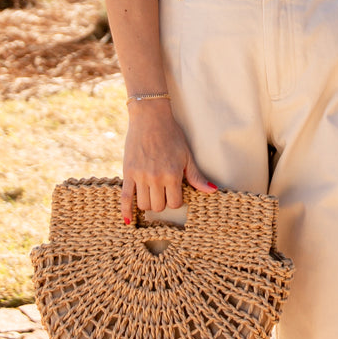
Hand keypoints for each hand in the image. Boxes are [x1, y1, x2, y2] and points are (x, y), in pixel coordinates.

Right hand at [121, 103, 215, 223]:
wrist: (150, 118)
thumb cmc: (171, 135)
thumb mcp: (186, 156)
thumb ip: (196, 176)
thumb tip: (212, 191)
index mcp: (172, 175)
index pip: (175, 203)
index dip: (176, 201)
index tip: (175, 193)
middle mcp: (156, 178)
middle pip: (158, 207)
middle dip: (162, 203)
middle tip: (163, 193)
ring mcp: (140, 176)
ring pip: (144, 205)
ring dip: (148, 204)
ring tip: (151, 195)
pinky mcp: (128, 173)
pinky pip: (125, 197)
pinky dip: (126, 210)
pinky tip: (128, 219)